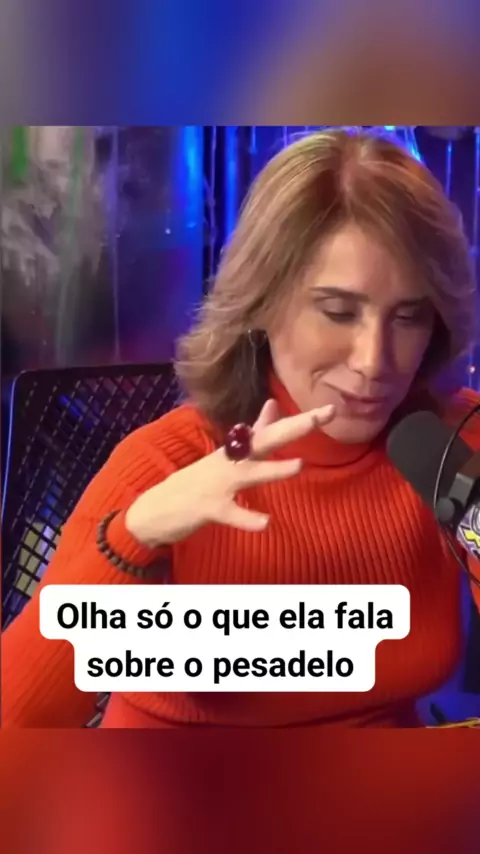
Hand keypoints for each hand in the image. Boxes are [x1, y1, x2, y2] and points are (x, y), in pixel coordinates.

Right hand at [125, 399, 334, 546]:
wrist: (154, 509)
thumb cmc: (197, 482)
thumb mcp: (227, 455)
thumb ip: (253, 432)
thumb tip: (273, 404)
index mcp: (237, 451)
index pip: (274, 430)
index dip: (301, 420)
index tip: (331, 409)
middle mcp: (230, 461)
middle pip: (265, 441)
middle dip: (294, 428)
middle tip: (322, 416)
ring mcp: (218, 484)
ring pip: (250, 474)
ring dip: (274, 470)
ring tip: (300, 465)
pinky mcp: (209, 508)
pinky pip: (231, 514)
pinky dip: (247, 518)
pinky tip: (265, 523)